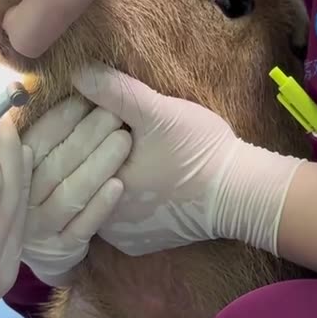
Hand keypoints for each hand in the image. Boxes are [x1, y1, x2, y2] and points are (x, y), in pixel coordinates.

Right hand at [21, 96, 130, 285]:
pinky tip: (119, 185)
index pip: (35, 141)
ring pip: (69, 195)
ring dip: (97, 166)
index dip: (60, 119)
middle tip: (113, 113)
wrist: (59, 248)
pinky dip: (100, 206)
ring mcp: (41, 228)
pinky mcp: (63, 248)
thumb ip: (37, 128)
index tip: (85, 98)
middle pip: (54, 166)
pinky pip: (82, 227)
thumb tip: (47, 79)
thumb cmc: (50, 189)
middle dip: (85, 137)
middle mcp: (21, 202)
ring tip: (124, 140)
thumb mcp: (39, 158)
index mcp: (12, 173)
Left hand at [73, 64, 305, 255]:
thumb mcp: (158, 113)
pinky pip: (119, 219)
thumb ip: (116, 92)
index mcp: (99, 189)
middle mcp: (103, 222)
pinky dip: (124, 201)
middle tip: (123, 133)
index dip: (86, 128)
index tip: (104, 111)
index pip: (76, 155)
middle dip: (96, 154)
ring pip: (101, 200)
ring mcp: (120, 238)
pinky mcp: (138, 244)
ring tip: (129, 154)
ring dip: (107, 177)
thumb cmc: (199, 152)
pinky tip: (137, 182)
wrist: (240, 194)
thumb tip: (78, 73)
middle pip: (86, 180)